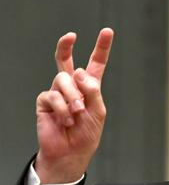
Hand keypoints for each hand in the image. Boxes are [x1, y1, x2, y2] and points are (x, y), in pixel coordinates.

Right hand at [34, 28, 113, 183]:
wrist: (71, 153)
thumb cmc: (87, 134)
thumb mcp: (98, 111)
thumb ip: (92, 91)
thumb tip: (80, 72)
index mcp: (90, 87)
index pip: (96, 63)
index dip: (101, 47)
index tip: (107, 31)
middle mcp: (72, 86)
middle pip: (66, 60)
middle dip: (66, 46)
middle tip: (71, 36)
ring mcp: (57, 92)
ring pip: (63, 79)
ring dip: (73, 97)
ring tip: (77, 113)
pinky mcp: (45, 101)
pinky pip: (52, 95)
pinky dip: (62, 108)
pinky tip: (66, 119)